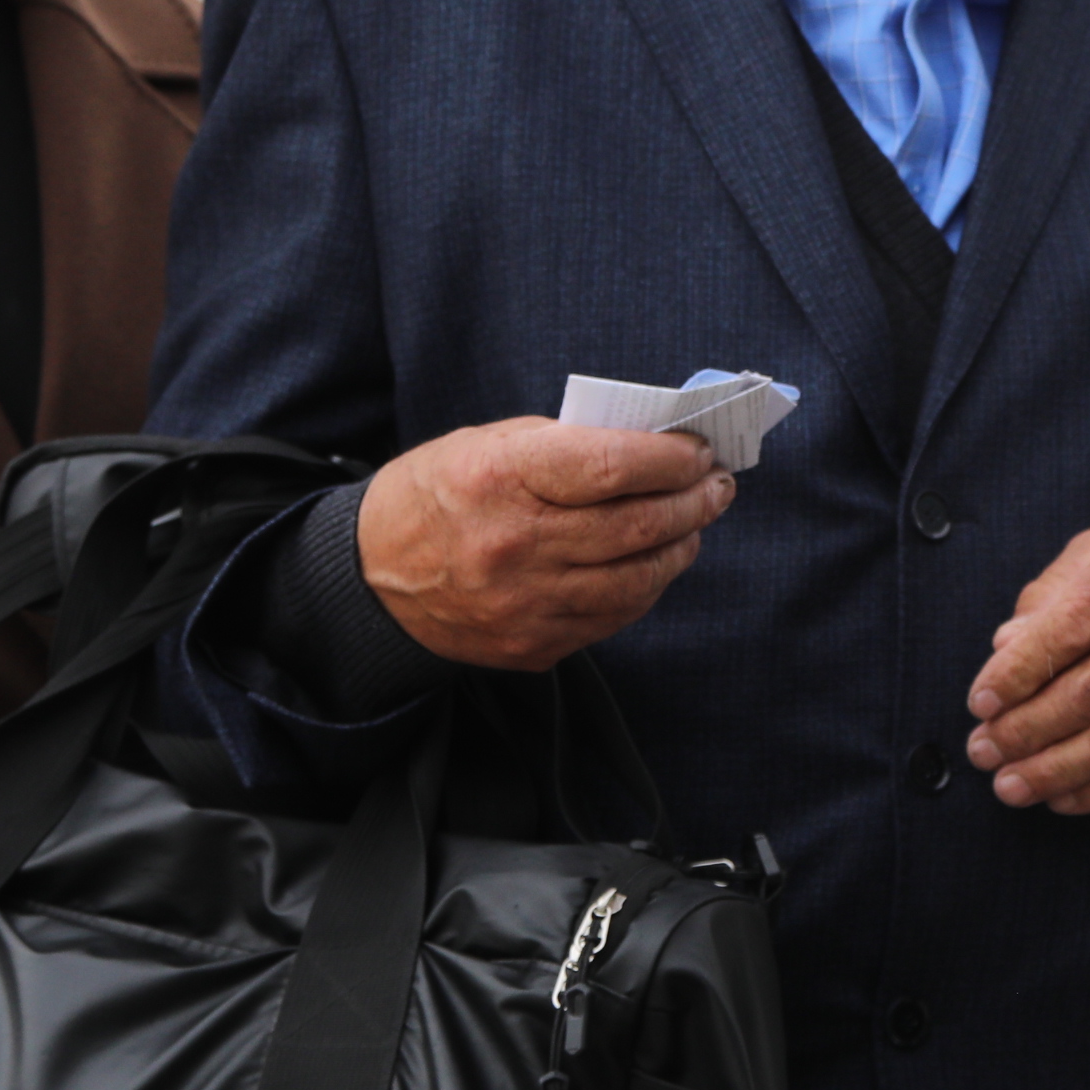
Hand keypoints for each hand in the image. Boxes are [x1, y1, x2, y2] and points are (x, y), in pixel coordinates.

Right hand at [355, 419, 734, 669]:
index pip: (609, 466)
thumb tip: (651, 443)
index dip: (667, 459)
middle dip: (691, 502)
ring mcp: (524, 604)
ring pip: (635, 579)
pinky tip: (655, 562)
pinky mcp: (531, 646)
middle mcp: (513, 546)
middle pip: (633, 525)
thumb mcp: (486, 443)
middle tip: (717, 487)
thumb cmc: (437, 494)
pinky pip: (612, 617)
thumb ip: (565, 444)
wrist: (373, 579)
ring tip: (695, 523)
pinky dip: (645, 587)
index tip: (697, 451)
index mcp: (499, 479)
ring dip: (679, 547)